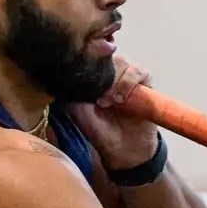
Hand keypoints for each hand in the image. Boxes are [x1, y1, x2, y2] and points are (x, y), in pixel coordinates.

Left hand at [67, 56, 159, 170]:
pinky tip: (122, 99)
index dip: (87, 68)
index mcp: (92, 78)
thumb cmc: (101, 132)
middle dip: (102, 77)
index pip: (88, 58)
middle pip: (105, 57)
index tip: (83, 86)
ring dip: (115, 81)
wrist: (126, 150)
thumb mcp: (78, 114)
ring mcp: (127, 77)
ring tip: (110, 101)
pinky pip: (140, 71)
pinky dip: (130, 81)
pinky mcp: (144, 83)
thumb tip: (62, 78)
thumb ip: (70, 94)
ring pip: (121, 62)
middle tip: (98, 99)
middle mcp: (109, 74)